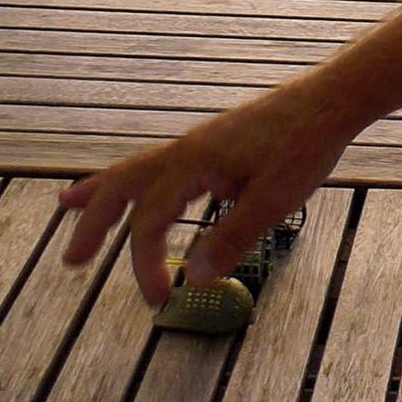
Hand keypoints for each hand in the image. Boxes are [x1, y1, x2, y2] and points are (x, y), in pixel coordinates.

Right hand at [59, 76, 355, 305]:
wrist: (331, 100)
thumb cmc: (305, 145)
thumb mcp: (273, 199)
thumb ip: (233, 237)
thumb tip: (195, 276)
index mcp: (192, 163)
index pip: (150, 222)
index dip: (145, 265)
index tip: (159, 301)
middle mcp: (186, 150)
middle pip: (122, 185)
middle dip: (93, 223)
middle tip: (70, 260)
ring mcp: (199, 143)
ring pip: (136, 168)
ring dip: (104, 192)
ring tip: (69, 205)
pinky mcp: (215, 143)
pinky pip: (160, 163)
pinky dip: (137, 179)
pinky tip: (145, 191)